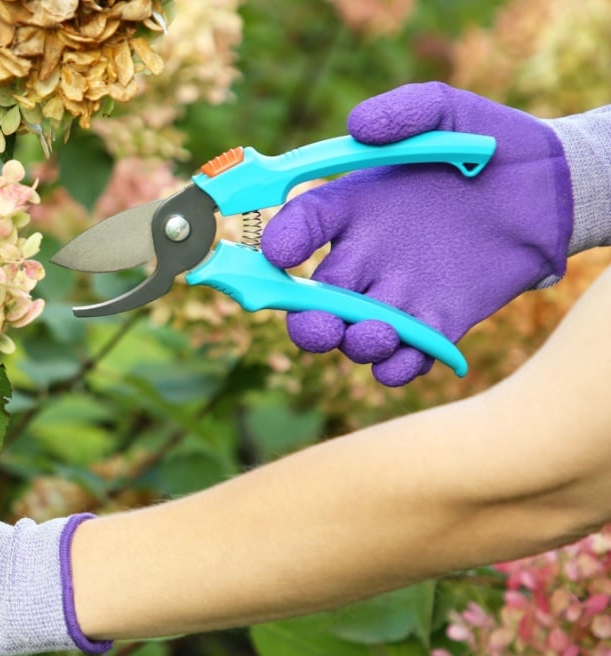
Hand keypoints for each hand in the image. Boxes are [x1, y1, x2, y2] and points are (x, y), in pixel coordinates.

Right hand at [261, 82, 573, 385]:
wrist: (552, 189)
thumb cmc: (491, 144)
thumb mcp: (448, 111)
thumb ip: (404, 111)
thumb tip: (357, 127)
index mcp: (353, 206)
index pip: (301, 225)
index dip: (285, 240)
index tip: (281, 252)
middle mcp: (365, 256)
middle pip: (313, 299)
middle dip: (304, 319)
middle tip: (316, 323)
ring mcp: (398, 293)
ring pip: (353, 334)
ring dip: (353, 343)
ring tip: (376, 333)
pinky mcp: (439, 321)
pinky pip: (405, 359)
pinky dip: (399, 366)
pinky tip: (406, 354)